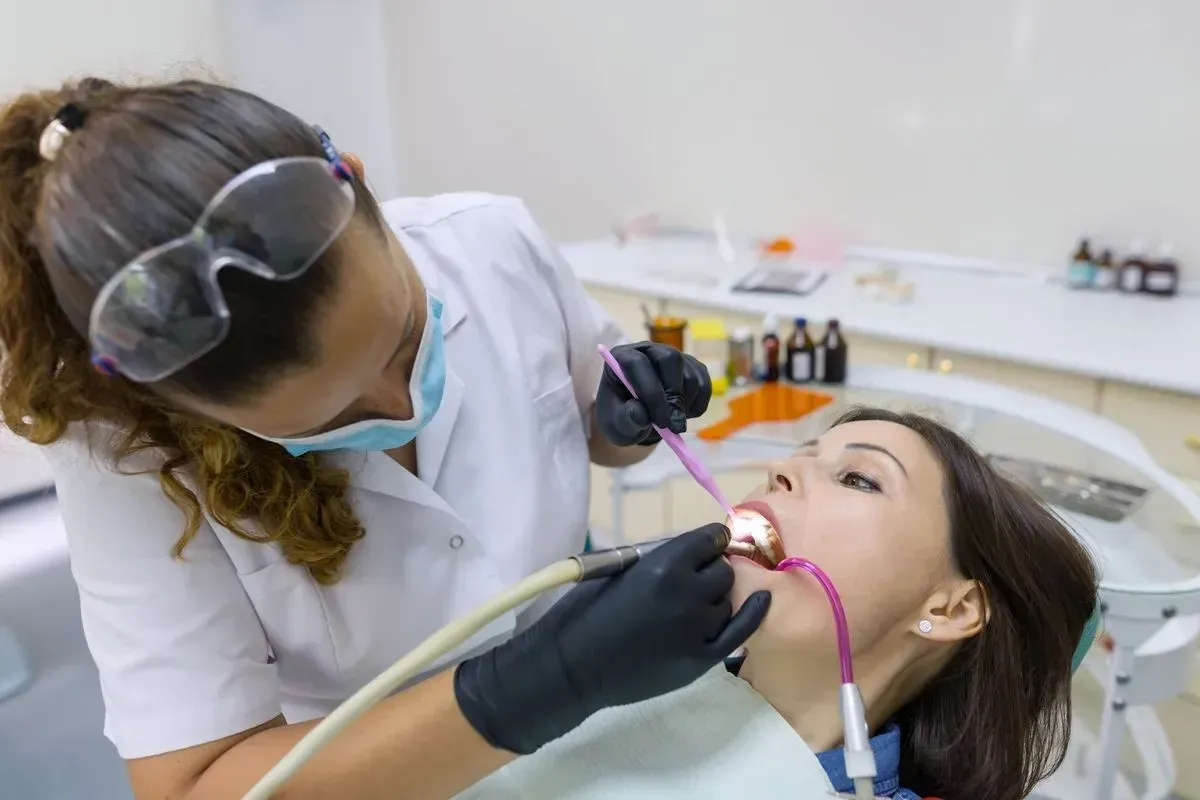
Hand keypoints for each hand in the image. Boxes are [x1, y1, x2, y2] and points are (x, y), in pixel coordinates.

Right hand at [454, 523, 770, 753]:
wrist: (575, 666)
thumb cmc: (587, 611)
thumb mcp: (620, 568)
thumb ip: (660, 558)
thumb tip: (693, 551)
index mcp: (664, 565)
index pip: (710, 539)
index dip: (709, 540)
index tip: (707, 544)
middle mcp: (689, 592)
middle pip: (723, 570)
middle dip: (709, 570)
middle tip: (689, 580)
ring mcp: (699, 628)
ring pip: (728, 599)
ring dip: (714, 597)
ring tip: (691, 605)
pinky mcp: (704, 658)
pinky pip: (742, 630)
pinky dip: (752, 613)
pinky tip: (761, 600)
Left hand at [595, 341, 711, 445]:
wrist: (638, 418)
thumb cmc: (623, 417)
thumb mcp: (618, 424)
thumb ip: (625, 419)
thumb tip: (640, 415)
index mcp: (622, 357)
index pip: (638, 363)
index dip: (651, 391)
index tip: (660, 421)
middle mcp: (649, 350)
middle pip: (670, 359)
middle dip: (674, 394)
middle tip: (674, 425)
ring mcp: (673, 357)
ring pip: (689, 374)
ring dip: (685, 403)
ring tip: (673, 422)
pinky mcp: (692, 367)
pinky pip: (703, 384)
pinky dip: (698, 405)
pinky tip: (684, 415)